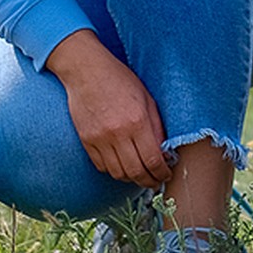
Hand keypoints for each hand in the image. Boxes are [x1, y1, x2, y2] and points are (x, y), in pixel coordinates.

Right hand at [46, 30, 172, 188]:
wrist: (86, 71)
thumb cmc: (120, 80)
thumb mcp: (146, 98)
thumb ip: (156, 125)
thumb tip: (164, 151)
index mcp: (138, 121)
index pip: (153, 160)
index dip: (162, 173)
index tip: (166, 175)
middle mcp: (118, 133)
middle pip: (136, 172)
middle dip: (148, 181)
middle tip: (155, 182)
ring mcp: (100, 139)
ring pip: (118, 173)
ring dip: (131, 179)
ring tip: (140, 175)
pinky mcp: (86, 141)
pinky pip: (101, 166)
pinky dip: (113, 170)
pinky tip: (122, 165)